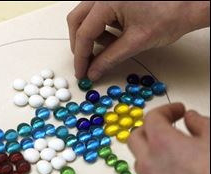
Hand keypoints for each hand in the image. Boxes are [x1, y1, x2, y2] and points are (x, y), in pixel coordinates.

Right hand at [67, 1, 209, 80]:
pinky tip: (114, 38)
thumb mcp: (135, 42)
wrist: (189, 4)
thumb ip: (109, 59)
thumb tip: (93, 72)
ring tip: (107, 49)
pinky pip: (97, 13)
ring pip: (86, 17)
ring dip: (91, 36)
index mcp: (107, 0)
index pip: (84, 33)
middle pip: (77, 21)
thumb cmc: (169, 16)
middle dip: (81, 45)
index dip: (80, 57)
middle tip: (87, 63)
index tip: (81, 73)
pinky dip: (101, 29)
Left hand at [128, 103, 209, 173]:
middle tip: (167, 128)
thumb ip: (199, 123)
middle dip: (149, 129)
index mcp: (162, 144)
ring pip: (141, 162)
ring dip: (151, 153)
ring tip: (173, 152)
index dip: (166, 110)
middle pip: (135, 138)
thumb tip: (190, 118)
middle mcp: (150, 165)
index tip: (178, 111)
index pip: (151, 118)